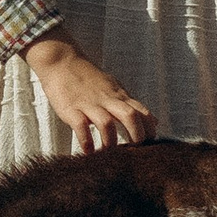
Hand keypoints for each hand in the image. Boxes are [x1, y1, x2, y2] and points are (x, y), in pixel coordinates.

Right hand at [26, 36, 155, 149]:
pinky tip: (88, 151)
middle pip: (130, 116)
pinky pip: (80, 126)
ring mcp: (89, 104)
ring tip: (107, 154)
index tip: (149, 144)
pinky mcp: (71, 109)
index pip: (143, 112)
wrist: (62, 62)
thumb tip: (154, 121)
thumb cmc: (89, 79)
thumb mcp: (115, 88)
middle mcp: (107, 100)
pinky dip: (86, 141)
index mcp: (119, 96)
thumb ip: (132, 106)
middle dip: (136, 136)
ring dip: (110, 142)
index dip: (150, 130)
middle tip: (132, 151)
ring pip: (107, 123)